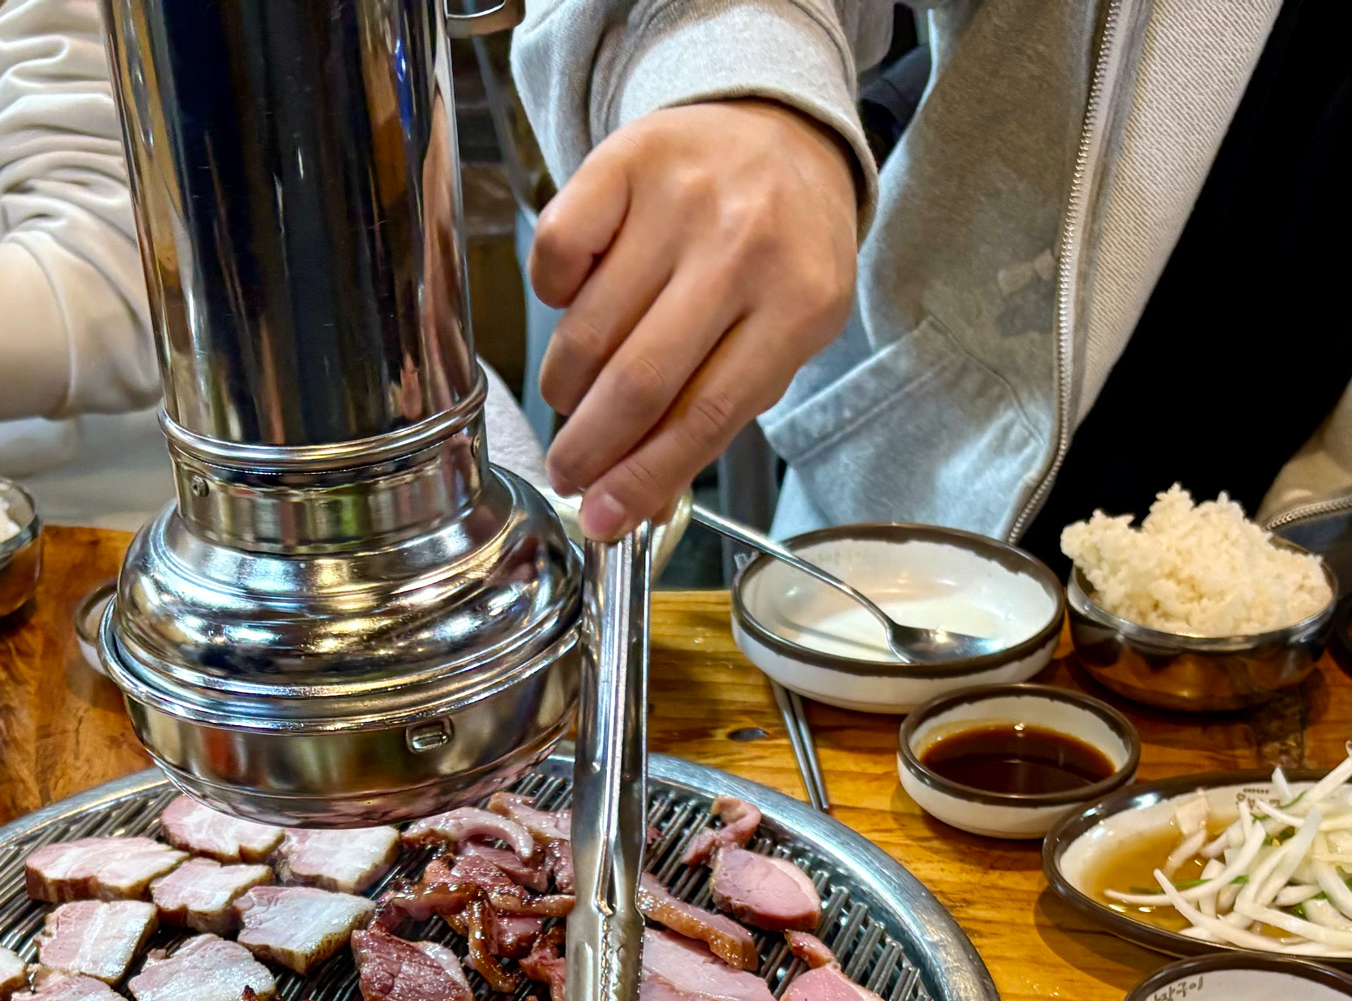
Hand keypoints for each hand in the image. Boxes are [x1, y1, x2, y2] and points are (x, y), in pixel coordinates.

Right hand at [532, 100, 858, 539]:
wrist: (778, 131)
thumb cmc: (780, 252)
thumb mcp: (784, 337)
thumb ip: (719, 417)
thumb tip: (637, 507)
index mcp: (799, 305)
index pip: (706, 417)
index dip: (642, 480)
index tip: (602, 519)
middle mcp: (742, 246)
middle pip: (640, 381)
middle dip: (589, 448)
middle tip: (568, 472)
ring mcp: (682, 198)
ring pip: (588, 328)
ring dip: (567, 384)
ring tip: (575, 395)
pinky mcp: (625, 161)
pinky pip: (556, 254)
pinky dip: (552, 297)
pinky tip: (577, 303)